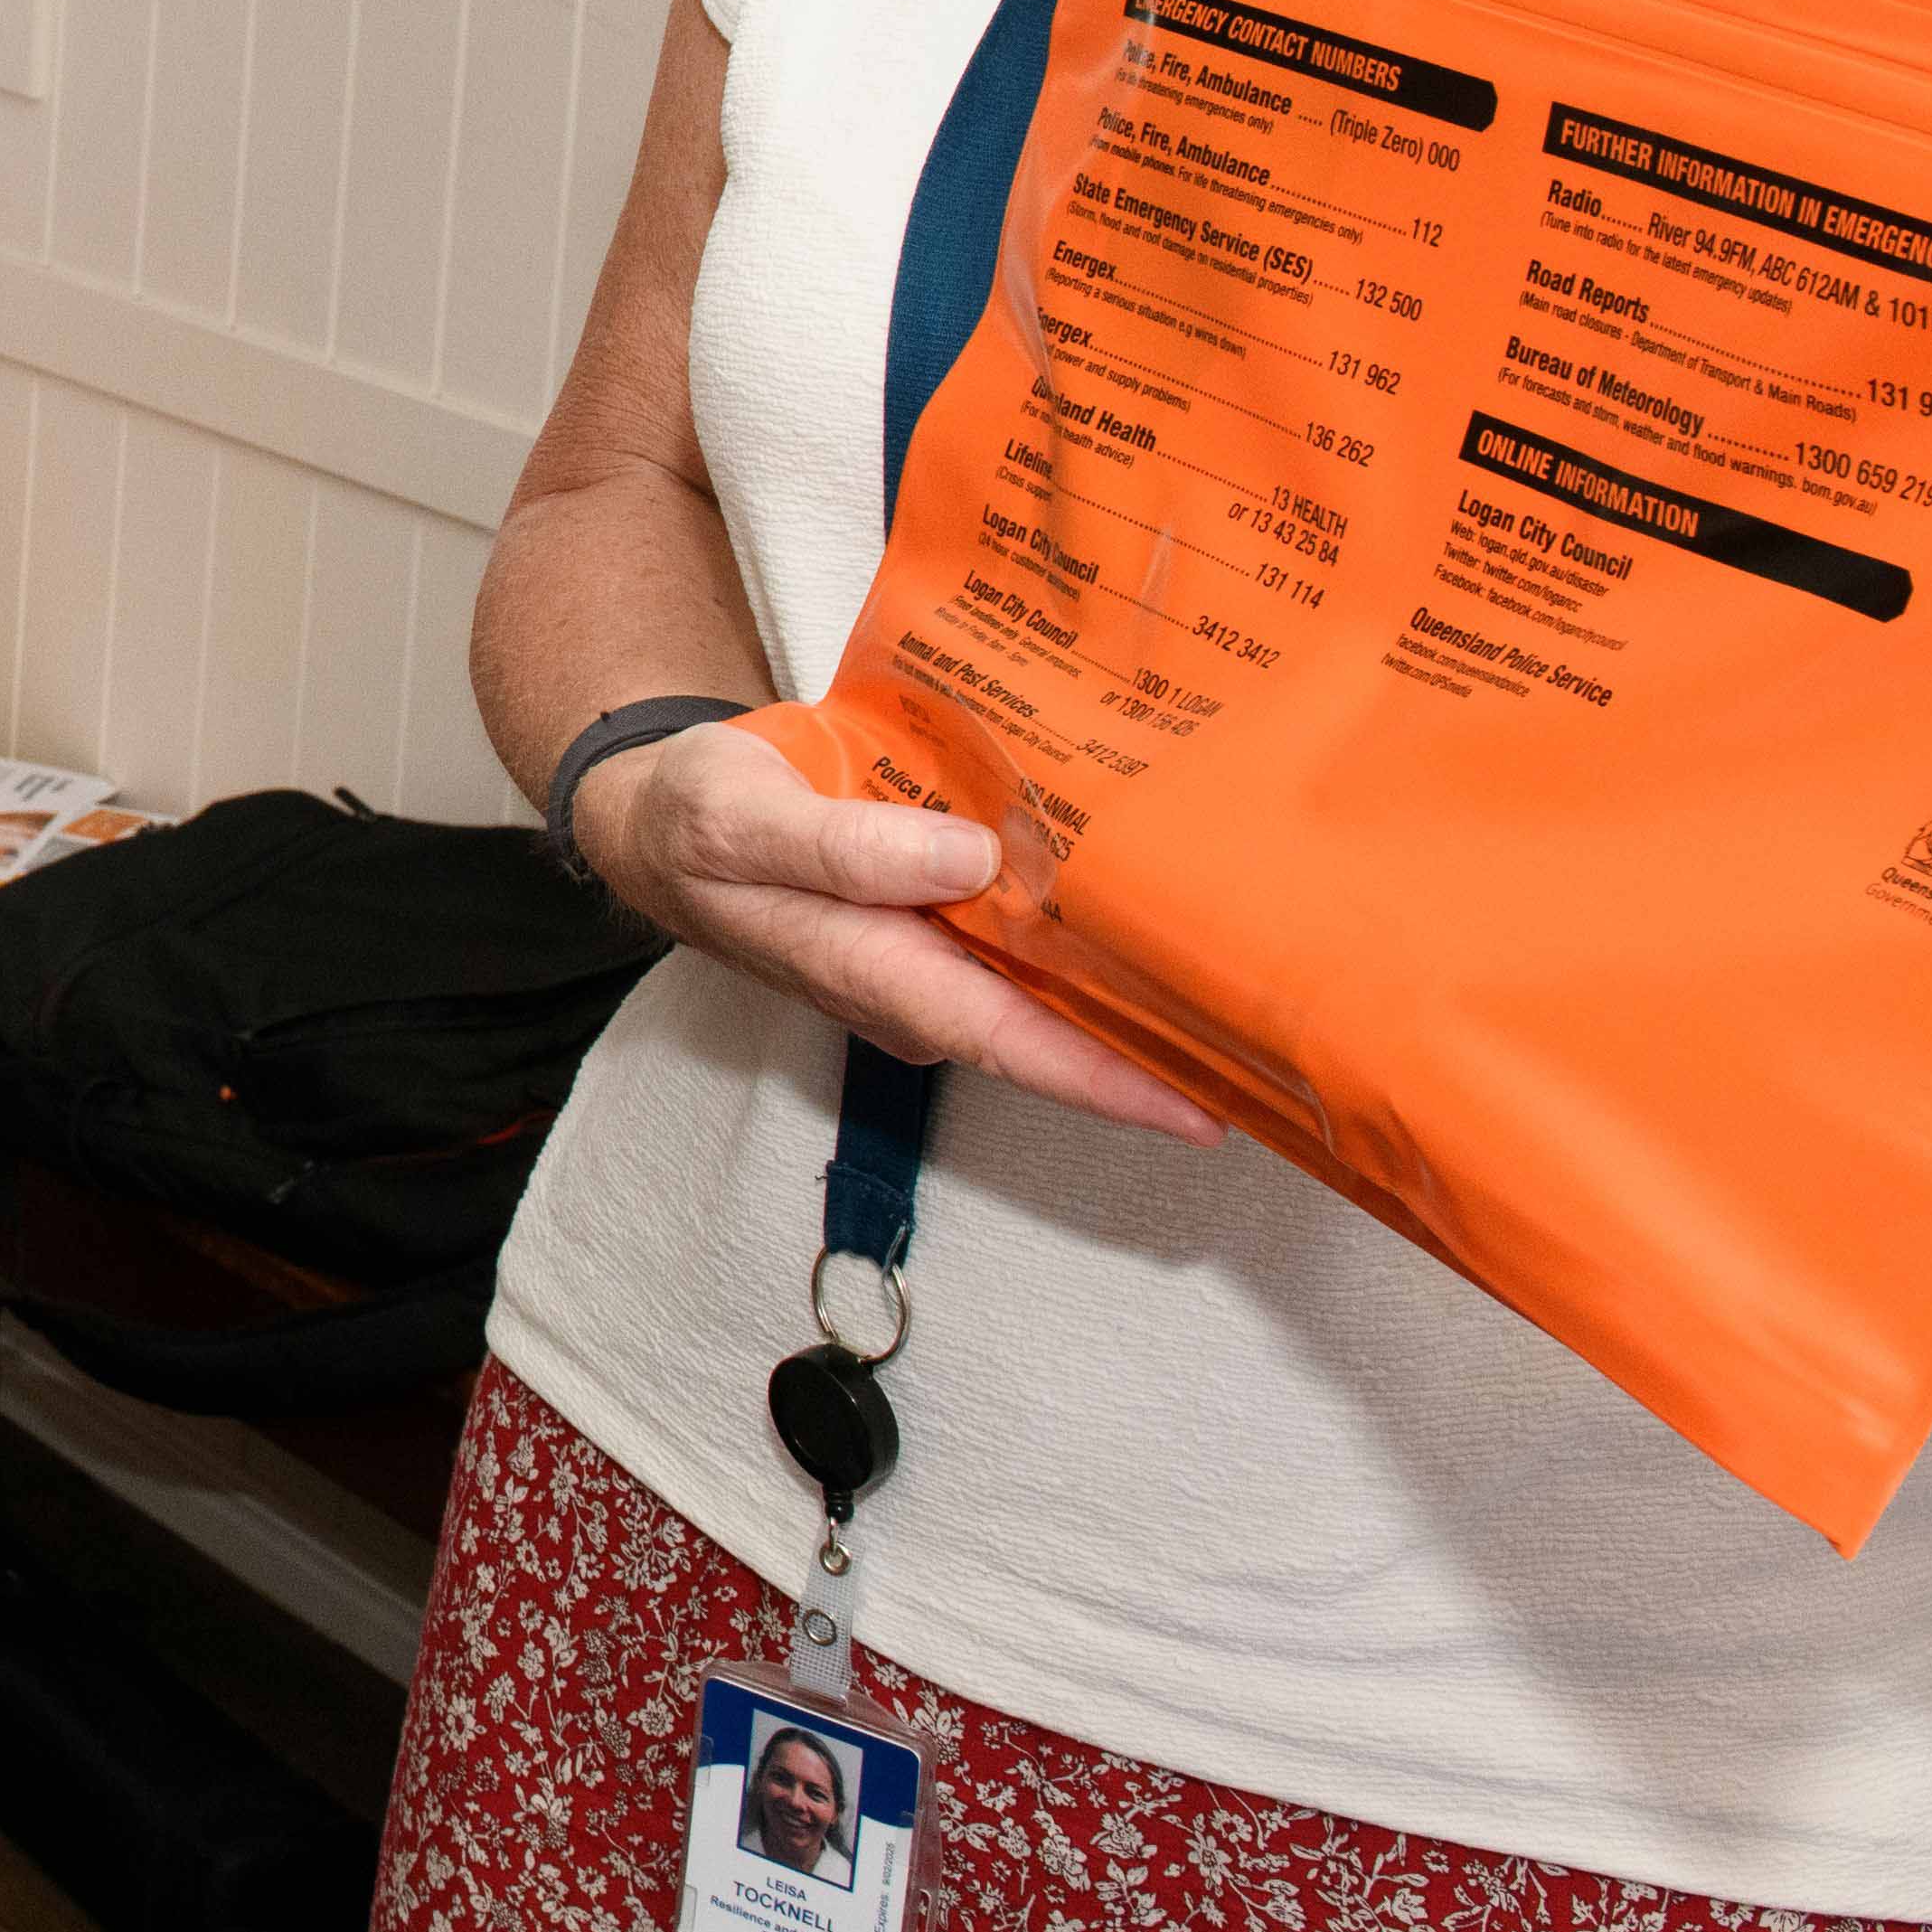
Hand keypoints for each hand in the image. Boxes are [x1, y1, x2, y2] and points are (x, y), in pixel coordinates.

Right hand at [564, 724, 1215, 1142]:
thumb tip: (970, 861)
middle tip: (1276, 1055)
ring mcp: (928, 957)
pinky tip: (1152, 918)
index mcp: (876, 970)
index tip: (1205, 1111)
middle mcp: (917, 981)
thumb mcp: (746, 820)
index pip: (1011, 1042)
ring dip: (1137, 1003)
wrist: (655, 820)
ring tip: (1247, 997)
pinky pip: (1028, 946)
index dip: (1107, 1081)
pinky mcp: (933, 921)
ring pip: (1049, 993)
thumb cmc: (696, 822)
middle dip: (1155, 1055)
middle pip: (1052, 1035)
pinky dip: (1091, 941)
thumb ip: (849, 847)